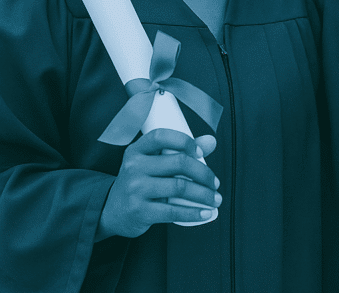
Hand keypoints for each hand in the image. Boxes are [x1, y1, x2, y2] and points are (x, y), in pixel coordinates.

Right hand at [97, 130, 220, 240]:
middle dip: (204, 173)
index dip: (185, 141)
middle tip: (215, 183)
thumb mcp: (152, 163)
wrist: (112, 211)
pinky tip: (205, 213)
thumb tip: (210, 141)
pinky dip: (193, 212)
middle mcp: (134, 167)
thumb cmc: (140, 183)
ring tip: (214, 199)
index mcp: (137, 151)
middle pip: (179, 163)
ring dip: (204, 194)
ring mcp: (135, 189)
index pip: (162, 136)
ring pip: (180, 187)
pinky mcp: (139, 211)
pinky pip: (173, 211)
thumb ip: (180, 151)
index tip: (201, 153)